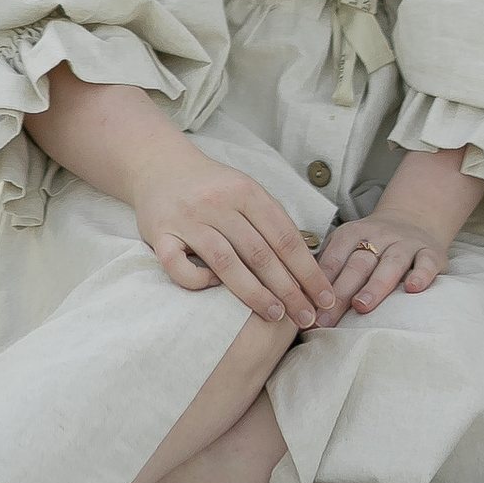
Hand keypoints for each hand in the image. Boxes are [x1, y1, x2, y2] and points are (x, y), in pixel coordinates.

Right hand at [129, 143, 339, 327]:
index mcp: (246, 191)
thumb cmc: (212, 186)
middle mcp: (217, 203)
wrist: (160, 164)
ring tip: (275, 315)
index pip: (285, 237)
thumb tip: (306, 267)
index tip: (324, 297)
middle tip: (307, 318)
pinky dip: (197, 280)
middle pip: (260, 253)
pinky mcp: (159, 233)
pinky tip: (212, 289)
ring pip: (225, 262)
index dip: (308, 271)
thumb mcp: (246, 191)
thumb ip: (272, 221)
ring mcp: (188, 218)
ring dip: (254, 293)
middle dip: (289, 289)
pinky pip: (177, 265)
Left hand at [318, 212, 455, 313]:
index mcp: (352, 233)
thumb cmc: (372, 244)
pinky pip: (426, 262)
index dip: (320, 285)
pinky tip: (413, 289)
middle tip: (327, 320)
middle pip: (358, 264)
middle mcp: (379, 236)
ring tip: (362, 306)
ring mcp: (406, 243)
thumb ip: (329, 268)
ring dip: (375, 285)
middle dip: (341, 293)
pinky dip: (420, 275)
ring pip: (390, 263)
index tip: (309, 311)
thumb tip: (300, 301)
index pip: (334, 259)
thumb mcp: (347, 245)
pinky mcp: (431, 252)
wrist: (414, 218)